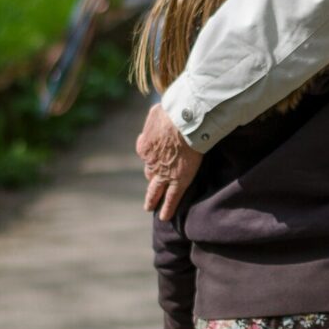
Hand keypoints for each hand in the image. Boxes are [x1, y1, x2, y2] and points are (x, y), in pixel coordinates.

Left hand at [137, 104, 202, 219]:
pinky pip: (171, 198)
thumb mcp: (156, 111)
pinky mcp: (178, 180)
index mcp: (144, 146)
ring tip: (152, 207)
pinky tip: (165, 217)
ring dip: (153, 199)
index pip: (146, 156)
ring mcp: (163, 173)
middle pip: (150, 174)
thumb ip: (155, 117)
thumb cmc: (173, 111)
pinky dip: (167, 208)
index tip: (156, 158)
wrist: (184, 121)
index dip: (152, 158)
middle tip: (151, 189)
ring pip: (156, 189)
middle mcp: (150, 162)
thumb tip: (156, 113)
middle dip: (151, 181)